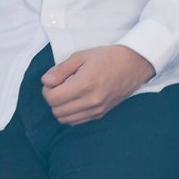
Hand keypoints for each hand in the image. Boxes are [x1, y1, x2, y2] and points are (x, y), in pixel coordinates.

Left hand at [41, 45, 155, 125]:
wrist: (133, 64)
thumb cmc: (107, 57)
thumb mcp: (81, 56)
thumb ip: (61, 70)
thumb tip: (45, 81)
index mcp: (84, 85)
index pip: (52, 98)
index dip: (47, 89)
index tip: (53, 80)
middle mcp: (90, 101)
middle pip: (57, 111)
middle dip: (52, 99)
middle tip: (59, 86)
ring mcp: (97, 110)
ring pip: (65, 120)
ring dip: (61, 108)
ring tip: (67, 93)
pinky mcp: (101, 114)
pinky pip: (77, 121)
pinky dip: (71, 114)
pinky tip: (75, 100)